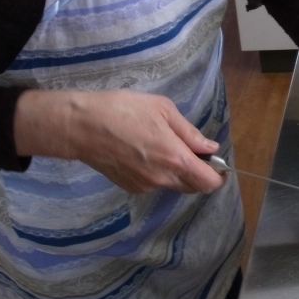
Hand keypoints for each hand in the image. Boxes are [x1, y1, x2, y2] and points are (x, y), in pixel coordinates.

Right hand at [14, 89, 224, 193]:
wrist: (81, 126)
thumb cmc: (123, 110)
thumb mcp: (163, 110)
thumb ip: (189, 132)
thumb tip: (210, 148)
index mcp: (175, 159)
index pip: (209, 183)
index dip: (217, 174)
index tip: (215, 161)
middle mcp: (162, 179)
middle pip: (194, 187)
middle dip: (199, 173)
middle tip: (190, 149)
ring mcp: (145, 186)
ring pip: (174, 185)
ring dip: (178, 172)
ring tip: (163, 145)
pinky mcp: (130, 187)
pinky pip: (155, 184)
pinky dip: (159, 173)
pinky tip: (145, 152)